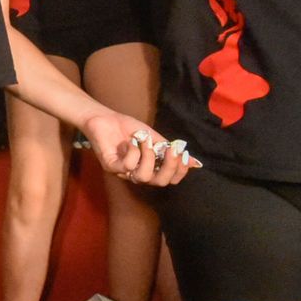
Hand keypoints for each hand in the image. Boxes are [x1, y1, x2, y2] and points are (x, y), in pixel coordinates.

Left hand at [81, 113, 199, 186]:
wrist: (105, 118)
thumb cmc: (129, 129)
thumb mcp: (155, 139)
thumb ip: (171, 151)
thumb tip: (195, 163)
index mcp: (150, 168)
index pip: (169, 180)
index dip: (179, 171)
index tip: (184, 155)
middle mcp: (137, 174)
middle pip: (159, 182)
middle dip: (169, 166)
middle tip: (171, 149)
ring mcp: (123, 172)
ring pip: (143, 177)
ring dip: (148, 156)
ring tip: (145, 141)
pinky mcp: (110, 165)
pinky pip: (126, 167)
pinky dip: (133, 152)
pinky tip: (132, 141)